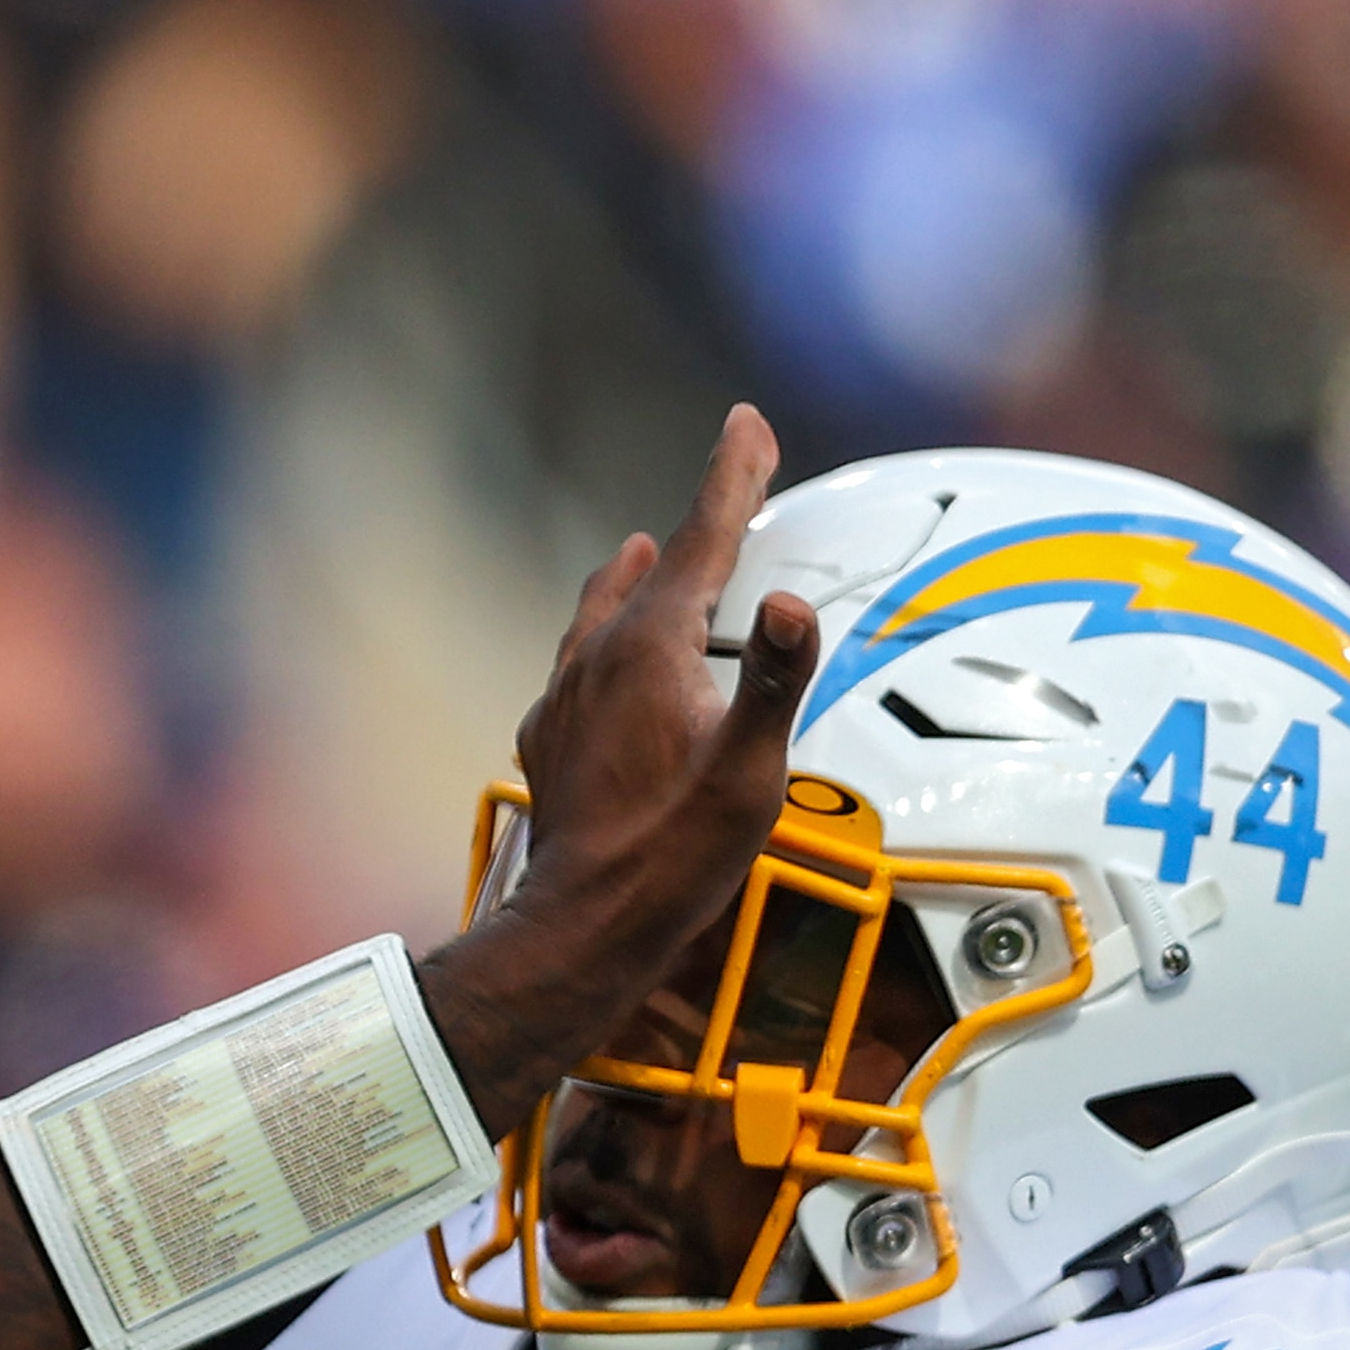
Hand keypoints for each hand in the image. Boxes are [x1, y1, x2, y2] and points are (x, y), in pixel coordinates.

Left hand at [441, 403, 823, 1018]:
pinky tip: (604, 660)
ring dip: (636, 578)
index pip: (702, 540)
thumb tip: (797, 606)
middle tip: (729, 486)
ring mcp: (566, 700)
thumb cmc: (672, 856)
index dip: (731, 476)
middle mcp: (595, 661)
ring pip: (601, 614)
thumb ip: (776, 682)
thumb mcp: (747, 772)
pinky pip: (580, 667)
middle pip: (655, 569)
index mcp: (647, 650)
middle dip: (697, 526)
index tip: (747, 423)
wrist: (584, 927)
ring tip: (649, 552)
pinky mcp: (552, 739)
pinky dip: (606, 641)